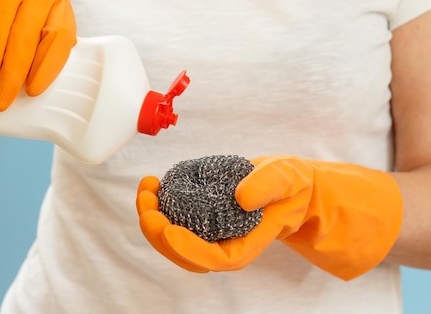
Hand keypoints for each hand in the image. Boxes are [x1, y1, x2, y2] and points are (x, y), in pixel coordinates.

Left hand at [136, 155, 402, 279]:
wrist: (287, 185)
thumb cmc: (290, 186)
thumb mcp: (286, 178)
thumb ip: (268, 186)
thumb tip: (242, 198)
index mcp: (244, 244)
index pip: (213, 258)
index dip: (187, 249)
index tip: (168, 230)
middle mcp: (222, 243)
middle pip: (183, 253)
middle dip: (157, 231)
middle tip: (147, 200)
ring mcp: (209, 233)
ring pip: (172, 238)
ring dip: (151, 217)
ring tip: (146, 187)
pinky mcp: (199, 218)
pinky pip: (173, 220)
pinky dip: (158, 206)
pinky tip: (153, 185)